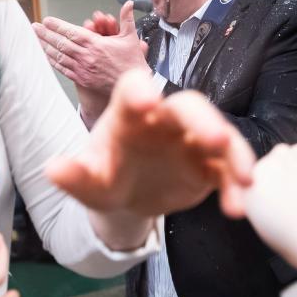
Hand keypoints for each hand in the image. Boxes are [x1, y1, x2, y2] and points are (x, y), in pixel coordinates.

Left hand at [33, 1, 148, 122]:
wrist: (132, 86)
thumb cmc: (132, 62)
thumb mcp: (131, 38)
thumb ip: (127, 19)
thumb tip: (129, 3)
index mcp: (96, 44)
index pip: (72, 32)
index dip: (57, 26)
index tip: (47, 21)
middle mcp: (87, 56)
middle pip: (61, 43)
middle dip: (46, 34)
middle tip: (34, 27)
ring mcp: (82, 68)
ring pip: (60, 55)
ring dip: (46, 46)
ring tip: (35, 39)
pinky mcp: (82, 79)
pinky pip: (63, 69)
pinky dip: (53, 61)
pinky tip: (45, 56)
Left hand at [46, 69, 254, 220]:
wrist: (128, 197)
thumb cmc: (106, 176)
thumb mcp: (88, 180)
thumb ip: (74, 175)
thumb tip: (52, 169)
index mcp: (129, 114)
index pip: (134, 88)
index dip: (140, 91)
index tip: (147, 100)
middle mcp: (164, 119)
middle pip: (188, 105)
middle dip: (203, 119)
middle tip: (215, 138)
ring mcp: (191, 139)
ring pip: (218, 132)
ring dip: (233, 151)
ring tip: (244, 179)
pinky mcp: (209, 164)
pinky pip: (228, 167)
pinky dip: (236, 183)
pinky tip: (237, 207)